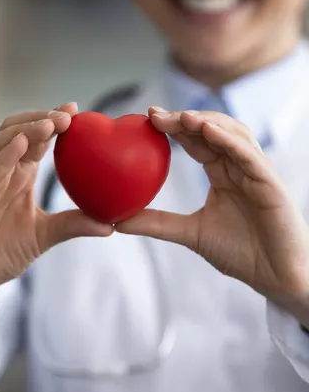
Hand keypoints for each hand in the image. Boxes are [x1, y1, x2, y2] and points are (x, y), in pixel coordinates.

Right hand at [0, 102, 112, 303]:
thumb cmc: (2, 255)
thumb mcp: (45, 236)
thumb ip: (73, 225)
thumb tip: (112, 225)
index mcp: (16, 177)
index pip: (34, 141)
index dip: (52, 122)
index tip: (76, 110)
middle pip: (15, 132)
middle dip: (40, 119)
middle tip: (67, 115)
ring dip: (24, 131)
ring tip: (50, 124)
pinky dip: (3, 158)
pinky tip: (21, 146)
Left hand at [116, 107, 308, 302]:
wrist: (275, 277)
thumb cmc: (241, 254)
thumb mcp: (191, 233)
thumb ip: (157, 224)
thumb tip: (118, 221)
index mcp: (223, 174)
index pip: (197, 142)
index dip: (174, 127)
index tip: (146, 118)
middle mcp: (239, 167)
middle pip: (212, 131)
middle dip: (184, 119)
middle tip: (153, 114)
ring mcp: (257, 172)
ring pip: (233, 135)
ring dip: (206, 122)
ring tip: (179, 117)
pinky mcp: (271, 183)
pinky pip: (249, 156)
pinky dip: (229, 141)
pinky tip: (208, 132)